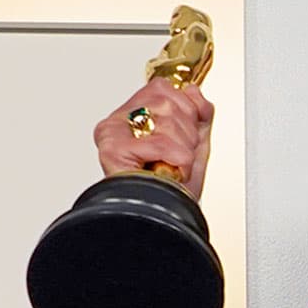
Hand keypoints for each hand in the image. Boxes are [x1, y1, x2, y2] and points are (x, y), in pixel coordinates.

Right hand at [93, 77, 213, 200]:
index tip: (184, 137)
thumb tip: (193, 91)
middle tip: (177, 158)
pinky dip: (176, 160)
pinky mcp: (112, 149)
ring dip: (182, 150)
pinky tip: (167, 172)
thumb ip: (195, 111)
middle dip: (186, 134)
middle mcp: (118, 121)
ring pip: (166, 120)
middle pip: (166, 101)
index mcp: (132, 114)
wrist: (166, 219)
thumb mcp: (194, 141)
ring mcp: (112, 134)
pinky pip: (161, 143)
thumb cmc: (174, 187)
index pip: (163, 88)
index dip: (186, 111)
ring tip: (171, 166)